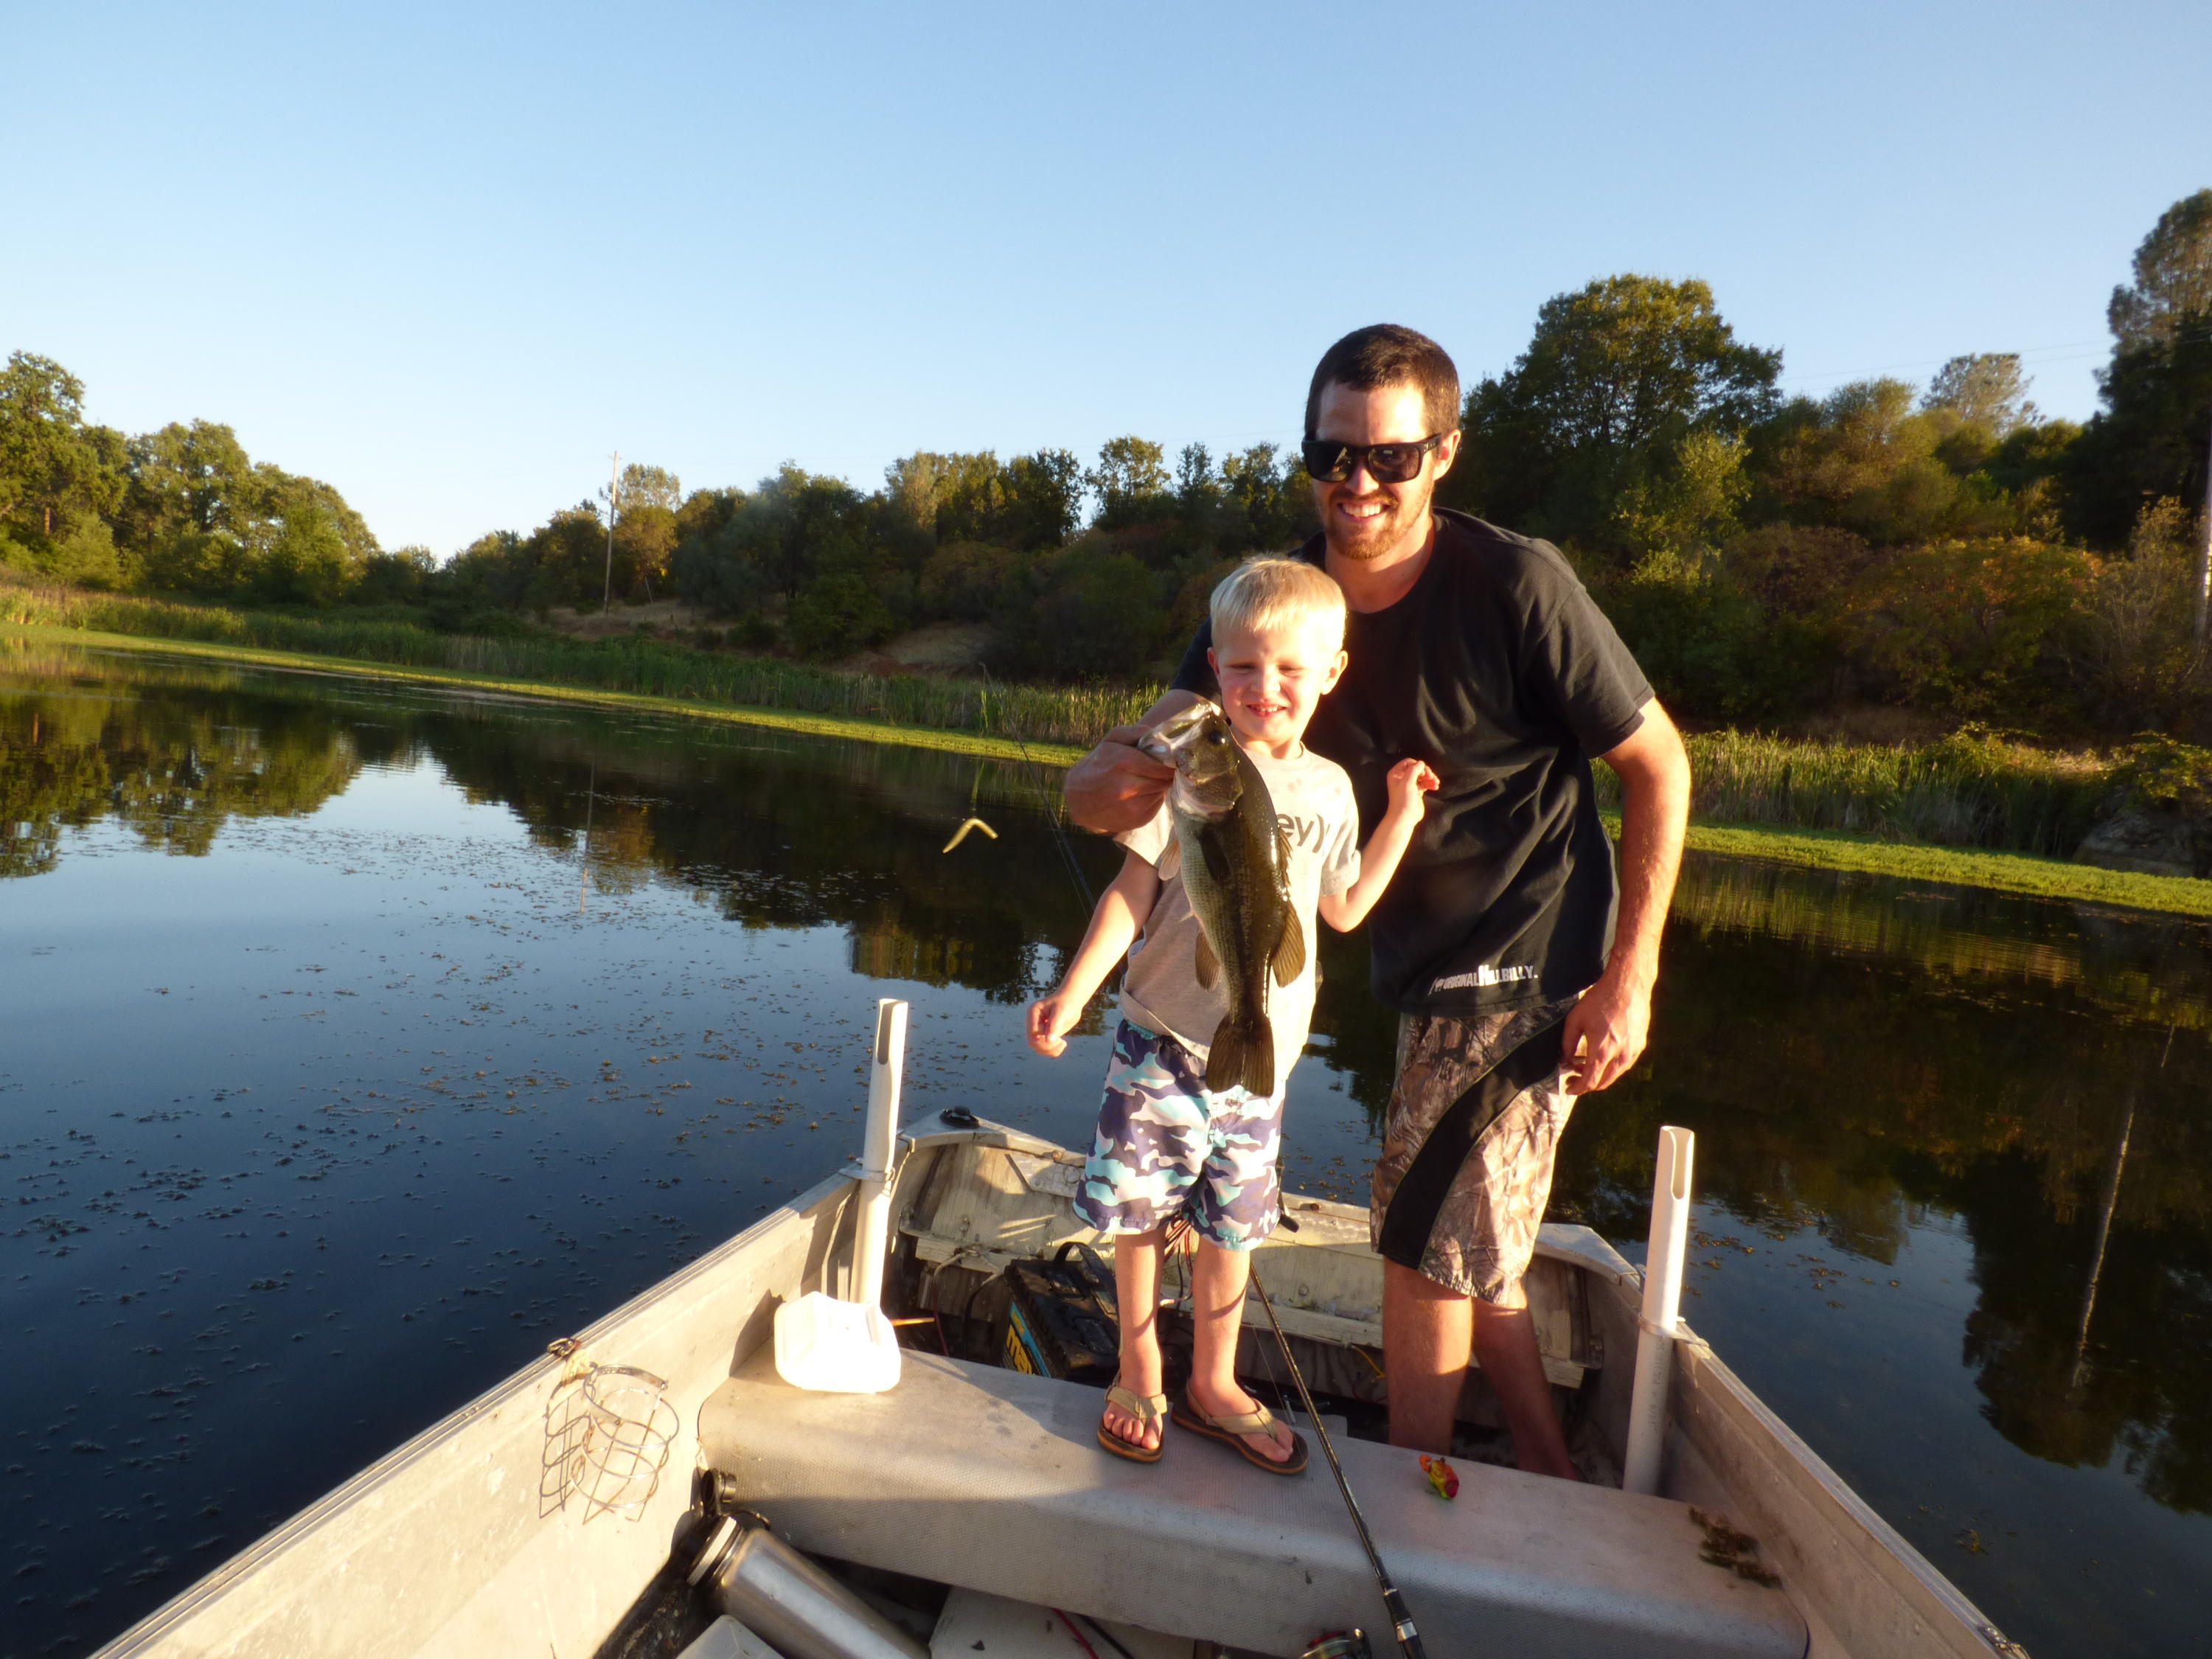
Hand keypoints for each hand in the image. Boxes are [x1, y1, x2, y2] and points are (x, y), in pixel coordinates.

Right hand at [1026, 990, 1082, 1057]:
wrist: (1071, 1001)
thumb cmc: (1067, 1003)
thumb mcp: (1061, 1012)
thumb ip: (1054, 1026)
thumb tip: (1049, 1041)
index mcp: (1033, 1012)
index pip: (1034, 1032)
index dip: (1045, 1038)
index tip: (1059, 1039)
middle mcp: (1033, 1022)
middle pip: (1032, 1041)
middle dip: (1047, 1047)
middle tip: (1062, 1042)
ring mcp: (1038, 1029)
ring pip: (1037, 1047)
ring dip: (1050, 1050)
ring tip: (1063, 1043)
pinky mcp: (1044, 1034)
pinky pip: (1044, 1048)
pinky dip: (1053, 1050)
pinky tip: (1063, 1043)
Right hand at [1065, 694, 1199, 833]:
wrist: (1077, 801)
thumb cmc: (1095, 767)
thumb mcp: (1108, 742)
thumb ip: (1130, 733)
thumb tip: (1152, 732)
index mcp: (1123, 762)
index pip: (1162, 764)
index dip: (1167, 762)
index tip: (1167, 761)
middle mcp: (1127, 786)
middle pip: (1164, 779)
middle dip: (1162, 774)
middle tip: (1155, 771)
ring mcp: (1132, 806)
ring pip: (1161, 792)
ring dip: (1157, 787)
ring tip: (1142, 783)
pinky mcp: (1136, 820)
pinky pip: (1156, 806)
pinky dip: (1152, 799)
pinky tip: (1137, 796)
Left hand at [1385, 758, 1438, 820]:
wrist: (1404, 817)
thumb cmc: (1403, 800)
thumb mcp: (1407, 782)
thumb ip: (1414, 770)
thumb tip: (1421, 763)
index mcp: (1396, 774)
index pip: (1408, 762)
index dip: (1417, 765)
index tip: (1424, 773)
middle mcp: (1402, 778)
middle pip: (1417, 769)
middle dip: (1426, 772)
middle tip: (1432, 777)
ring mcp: (1409, 785)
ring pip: (1422, 776)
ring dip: (1430, 778)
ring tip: (1436, 783)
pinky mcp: (1416, 791)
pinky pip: (1425, 783)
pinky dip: (1430, 784)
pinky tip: (1435, 787)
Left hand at [1559, 969, 1651, 1094]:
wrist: (1627, 986)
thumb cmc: (1599, 1000)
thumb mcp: (1575, 1020)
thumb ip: (1567, 1044)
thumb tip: (1563, 1060)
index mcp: (1603, 1051)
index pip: (1590, 1082)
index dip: (1577, 1088)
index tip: (1568, 1088)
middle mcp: (1620, 1056)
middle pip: (1603, 1083)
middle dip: (1587, 1083)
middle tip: (1574, 1075)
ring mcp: (1633, 1052)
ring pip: (1615, 1075)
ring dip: (1600, 1075)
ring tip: (1586, 1063)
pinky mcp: (1640, 1046)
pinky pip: (1624, 1064)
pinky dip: (1611, 1067)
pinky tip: (1603, 1055)